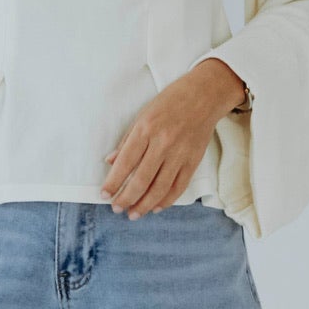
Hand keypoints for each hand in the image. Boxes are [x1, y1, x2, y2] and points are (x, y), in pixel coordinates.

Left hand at [102, 58, 246, 217]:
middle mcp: (163, 143)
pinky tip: (155, 207)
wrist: (204, 95)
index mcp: (146, 129)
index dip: (113, 182)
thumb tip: (111, 162)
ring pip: (160, 188)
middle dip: (126, 198)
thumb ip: (127, 140)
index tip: (104, 194)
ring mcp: (180, 154)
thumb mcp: (142, 114)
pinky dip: (166, 200)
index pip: (125, 163)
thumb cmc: (170, 102)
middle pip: (141, 179)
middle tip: (116, 208)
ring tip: (133, 214)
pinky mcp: (193, 161)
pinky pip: (178, 187)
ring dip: (144, 204)